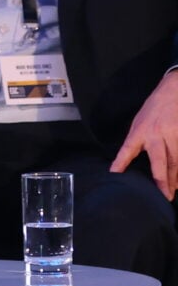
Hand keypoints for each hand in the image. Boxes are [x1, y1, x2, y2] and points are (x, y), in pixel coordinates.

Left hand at [110, 70, 177, 198]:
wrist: (173, 90)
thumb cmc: (153, 108)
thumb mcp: (139, 121)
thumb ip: (136, 140)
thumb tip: (129, 158)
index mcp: (140, 131)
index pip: (127, 149)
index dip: (121, 162)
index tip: (114, 174)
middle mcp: (156, 134)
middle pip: (160, 161)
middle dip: (161, 180)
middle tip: (164, 195)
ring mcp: (173, 134)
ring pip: (176, 160)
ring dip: (175, 177)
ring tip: (173, 191)